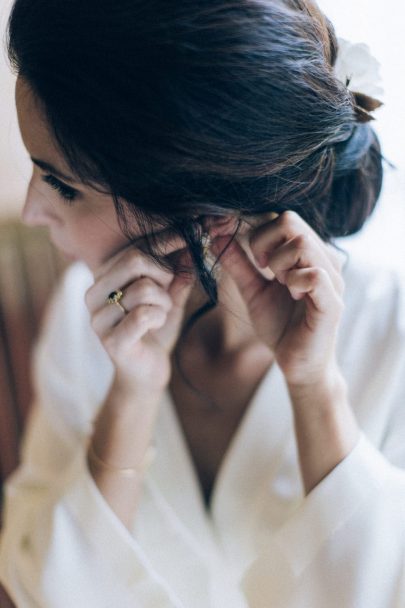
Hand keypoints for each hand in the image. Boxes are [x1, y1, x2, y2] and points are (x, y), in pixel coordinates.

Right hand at [85, 232, 193, 393]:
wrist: (147, 372)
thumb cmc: (156, 330)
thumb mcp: (170, 296)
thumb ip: (178, 272)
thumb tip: (194, 241)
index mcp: (103, 277)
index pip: (135, 247)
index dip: (166, 240)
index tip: (193, 231)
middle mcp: (93, 294)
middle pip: (135, 259)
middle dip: (164, 273)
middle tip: (169, 291)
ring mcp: (98, 318)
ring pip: (144, 288)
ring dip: (164, 302)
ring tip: (161, 314)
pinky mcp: (111, 341)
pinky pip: (144, 315)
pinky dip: (160, 318)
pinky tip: (156, 326)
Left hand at [211, 211, 344, 386]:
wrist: (298, 365)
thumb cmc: (280, 326)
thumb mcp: (253, 290)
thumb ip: (238, 263)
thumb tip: (215, 235)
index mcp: (308, 254)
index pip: (283, 218)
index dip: (257, 232)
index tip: (254, 260)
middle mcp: (324, 260)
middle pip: (291, 221)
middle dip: (265, 243)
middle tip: (263, 269)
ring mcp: (331, 280)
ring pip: (301, 243)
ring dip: (279, 263)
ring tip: (279, 284)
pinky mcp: (332, 303)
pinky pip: (314, 275)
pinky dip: (294, 282)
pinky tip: (291, 295)